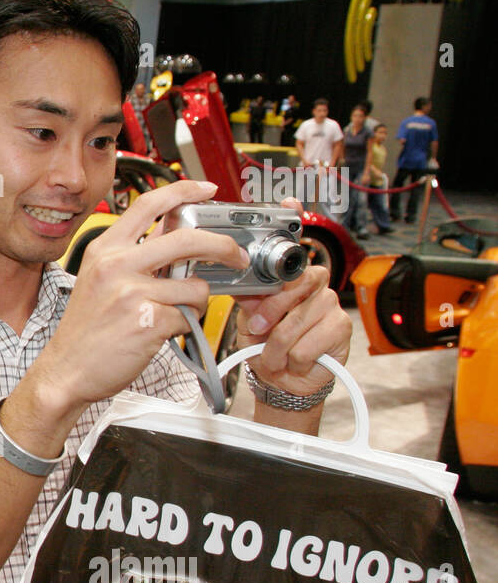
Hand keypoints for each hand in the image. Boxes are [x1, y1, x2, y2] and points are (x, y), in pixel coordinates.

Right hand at [23, 179, 248, 417]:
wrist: (66, 370)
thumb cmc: (85, 331)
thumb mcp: (99, 280)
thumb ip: (134, 256)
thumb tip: (176, 240)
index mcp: (105, 249)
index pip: (149, 205)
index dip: (184, 190)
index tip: (206, 189)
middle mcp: (117, 265)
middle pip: (187, 239)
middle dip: (222, 247)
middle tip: (234, 255)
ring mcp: (132, 292)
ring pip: (195, 287)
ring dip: (197, 303)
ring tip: (177, 313)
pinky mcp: (147, 321)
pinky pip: (188, 317)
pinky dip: (184, 327)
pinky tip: (163, 332)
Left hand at [233, 197, 351, 395]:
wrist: (282, 381)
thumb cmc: (266, 346)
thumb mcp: (248, 319)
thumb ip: (249, 297)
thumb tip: (242, 281)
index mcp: (289, 277)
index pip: (294, 246)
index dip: (295, 221)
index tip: (289, 201)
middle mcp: (312, 283)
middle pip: (294, 285)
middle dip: (271, 313)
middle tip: (259, 331)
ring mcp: (329, 303)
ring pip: (298, 319)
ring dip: (278, 346)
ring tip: (274, 354)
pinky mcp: (341, 326)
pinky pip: (310, 340)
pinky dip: (295, 357)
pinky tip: (295, 359)